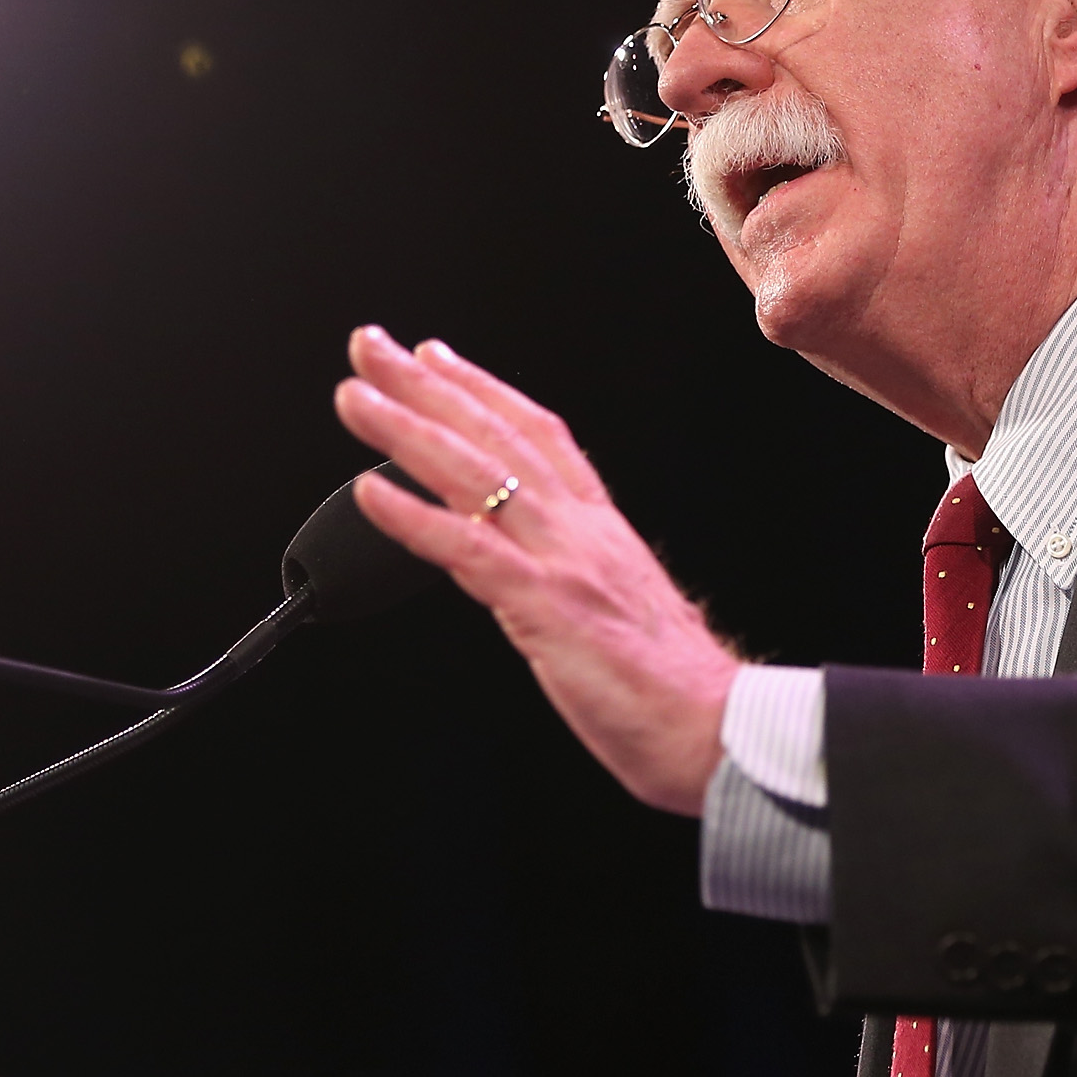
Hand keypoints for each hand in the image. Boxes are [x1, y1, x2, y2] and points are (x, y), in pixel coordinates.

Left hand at [333, 326, 736, 813]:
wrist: (720, 730)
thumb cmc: (675, 689)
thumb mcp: (618, 610)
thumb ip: (574, 579)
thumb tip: (528, 574)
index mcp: (602, 530)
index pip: (538, 435)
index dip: (484, 389)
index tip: (437, 356)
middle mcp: (582, 530)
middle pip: (496, 435)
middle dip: (428, 385)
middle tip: (371, 345)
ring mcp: (563, 562)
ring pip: (475, 475)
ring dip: (406, 429)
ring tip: (356, 398)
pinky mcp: (546, 605)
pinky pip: (468, 550)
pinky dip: (414, 516)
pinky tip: (371, 493)